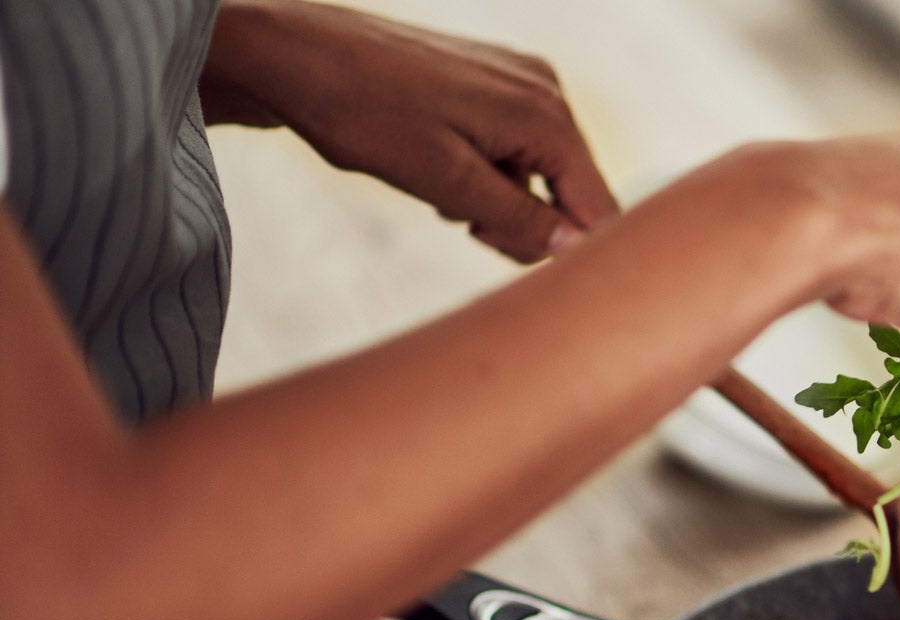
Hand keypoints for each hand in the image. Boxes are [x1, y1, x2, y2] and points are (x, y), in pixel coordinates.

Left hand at [201, 2, 618, 261]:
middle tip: (469, 232)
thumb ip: (520, 219)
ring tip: (444, 197)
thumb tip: (577, 251)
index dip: (574, 254)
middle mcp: (544, 89)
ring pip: (540, 172)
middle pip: (573, 190)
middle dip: (530, 225)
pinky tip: (440, 170)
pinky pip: (514, 146)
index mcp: (545, 114)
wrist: (290, 52)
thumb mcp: (444, 181)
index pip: (598, 206)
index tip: (529, 276)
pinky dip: (487, 173)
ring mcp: (517, 79)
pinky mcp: (489, 79)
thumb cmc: (361, 112)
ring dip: (503, 202)